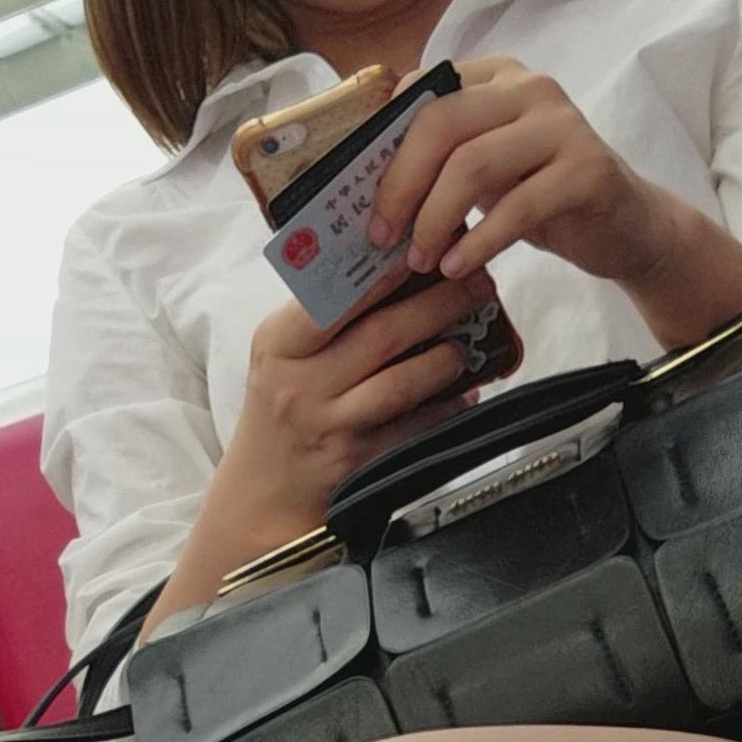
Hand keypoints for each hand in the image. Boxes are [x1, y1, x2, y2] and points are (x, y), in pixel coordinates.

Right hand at [213, 272, 496, 557]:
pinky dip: (446, 410)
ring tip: (466, 345)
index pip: (334, 299)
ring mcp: (330, 425)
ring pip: (400, 384)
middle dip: (437, 306)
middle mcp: (301, 384)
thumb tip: (394, 268)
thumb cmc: (283, 409)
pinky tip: (465, 395)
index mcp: (280, 345)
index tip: (425, 249)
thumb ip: (324, 315)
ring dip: (444, 360)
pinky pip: (413, 429)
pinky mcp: (357, 463)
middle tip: (476, 286)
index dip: (385, 274)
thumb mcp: (284, 356)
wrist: (264, 492)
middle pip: (380, 335)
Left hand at [369, 55, 676, 289]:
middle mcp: (530, 87)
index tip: (356, 196)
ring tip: (421, 260)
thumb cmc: (544, 199)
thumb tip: (360, 186)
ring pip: (472, 164)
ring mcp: (563, 125)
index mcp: (496, 76)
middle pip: (440, 124)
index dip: (381, 145)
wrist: (628, 228)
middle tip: (381, 237)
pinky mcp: (588, 169)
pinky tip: (458, 268)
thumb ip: (440, 159)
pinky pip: (517, 206)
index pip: (421, 94)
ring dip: (434, 219)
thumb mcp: (487, 170)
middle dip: (399, 185)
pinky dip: (479, 242)